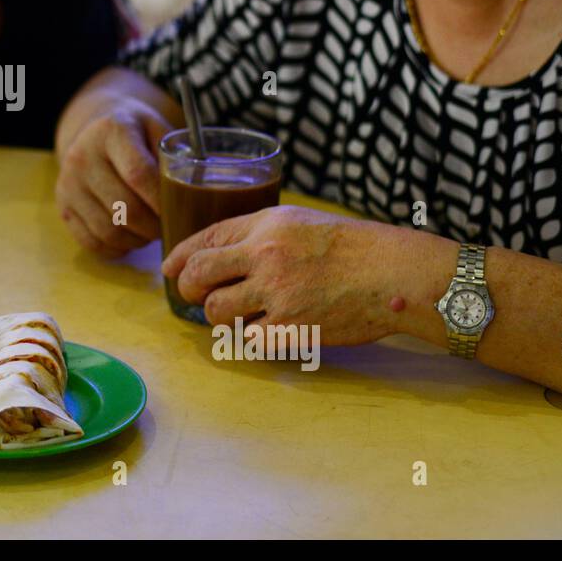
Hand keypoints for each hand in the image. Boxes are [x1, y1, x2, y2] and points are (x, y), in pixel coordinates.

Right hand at [55, 101, 173, 257]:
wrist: (94, 129)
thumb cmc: (137, 133)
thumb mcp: (157, 129)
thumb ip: (177, 155)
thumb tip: (202, 196)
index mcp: (112, 130)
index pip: (139, 174)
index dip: (162, 201)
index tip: (180, 210)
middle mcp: (82, 155)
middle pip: (124, 207)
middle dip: (154, 226)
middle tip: (169, 227)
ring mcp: (68, 182)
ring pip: (108, 230)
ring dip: (137, 240)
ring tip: (150, 233)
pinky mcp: (62, 205)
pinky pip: (91, 241)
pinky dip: (116, 248)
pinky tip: (130, 238)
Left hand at [161, 205, 405, 344]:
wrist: (392, 274)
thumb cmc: (348, 246)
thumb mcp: (296, 222)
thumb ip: (254, 234)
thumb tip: (210, 253)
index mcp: (264, 225)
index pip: (204, 239)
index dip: (180, 257)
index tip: (169, 269)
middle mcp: (264, 256)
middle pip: (197, 276)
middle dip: (187, 288)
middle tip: (195, 295)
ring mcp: (276, 294)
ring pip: (216, 311)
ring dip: (219, 315)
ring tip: (238, 312)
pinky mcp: (290, 328)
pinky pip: (248, 338)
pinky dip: (251, 336)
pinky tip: (266, 328)